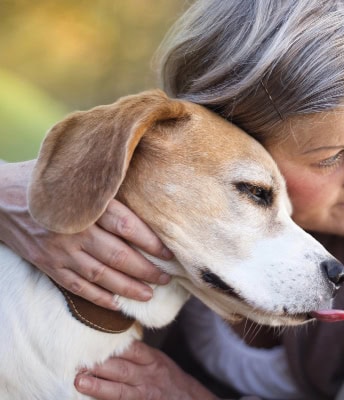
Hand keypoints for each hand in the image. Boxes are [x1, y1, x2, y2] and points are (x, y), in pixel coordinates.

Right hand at [0, 161, 172, 309]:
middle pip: (118, 256)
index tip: (169, 253)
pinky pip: (76, 287)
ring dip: (127, 288)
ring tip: (148, 295)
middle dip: (146, 270)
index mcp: (85, 204)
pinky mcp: (47, 264)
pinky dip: (98, 298)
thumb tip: (141, 175)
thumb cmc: (42, 179)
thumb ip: (103, 178)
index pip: (127, 227)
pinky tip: (116, 305)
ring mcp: (59, 251)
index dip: (151, 242)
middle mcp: (74, 230)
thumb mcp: (73, 169)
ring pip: (101, 276)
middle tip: (166, 278)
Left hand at [75, 341, 217, 399]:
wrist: (186, 399)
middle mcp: (147, 377)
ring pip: (119, 391)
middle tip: (77, 360)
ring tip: (79, 382)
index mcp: (151, 360)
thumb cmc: (165, 376)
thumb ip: (136, 352)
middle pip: (122, 370)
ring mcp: (143, 394)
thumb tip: (107, 339)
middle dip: (100, 365)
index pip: (133, 350)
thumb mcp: (156, 359)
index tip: (92, 339)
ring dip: (98, 386)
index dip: (112, 345)